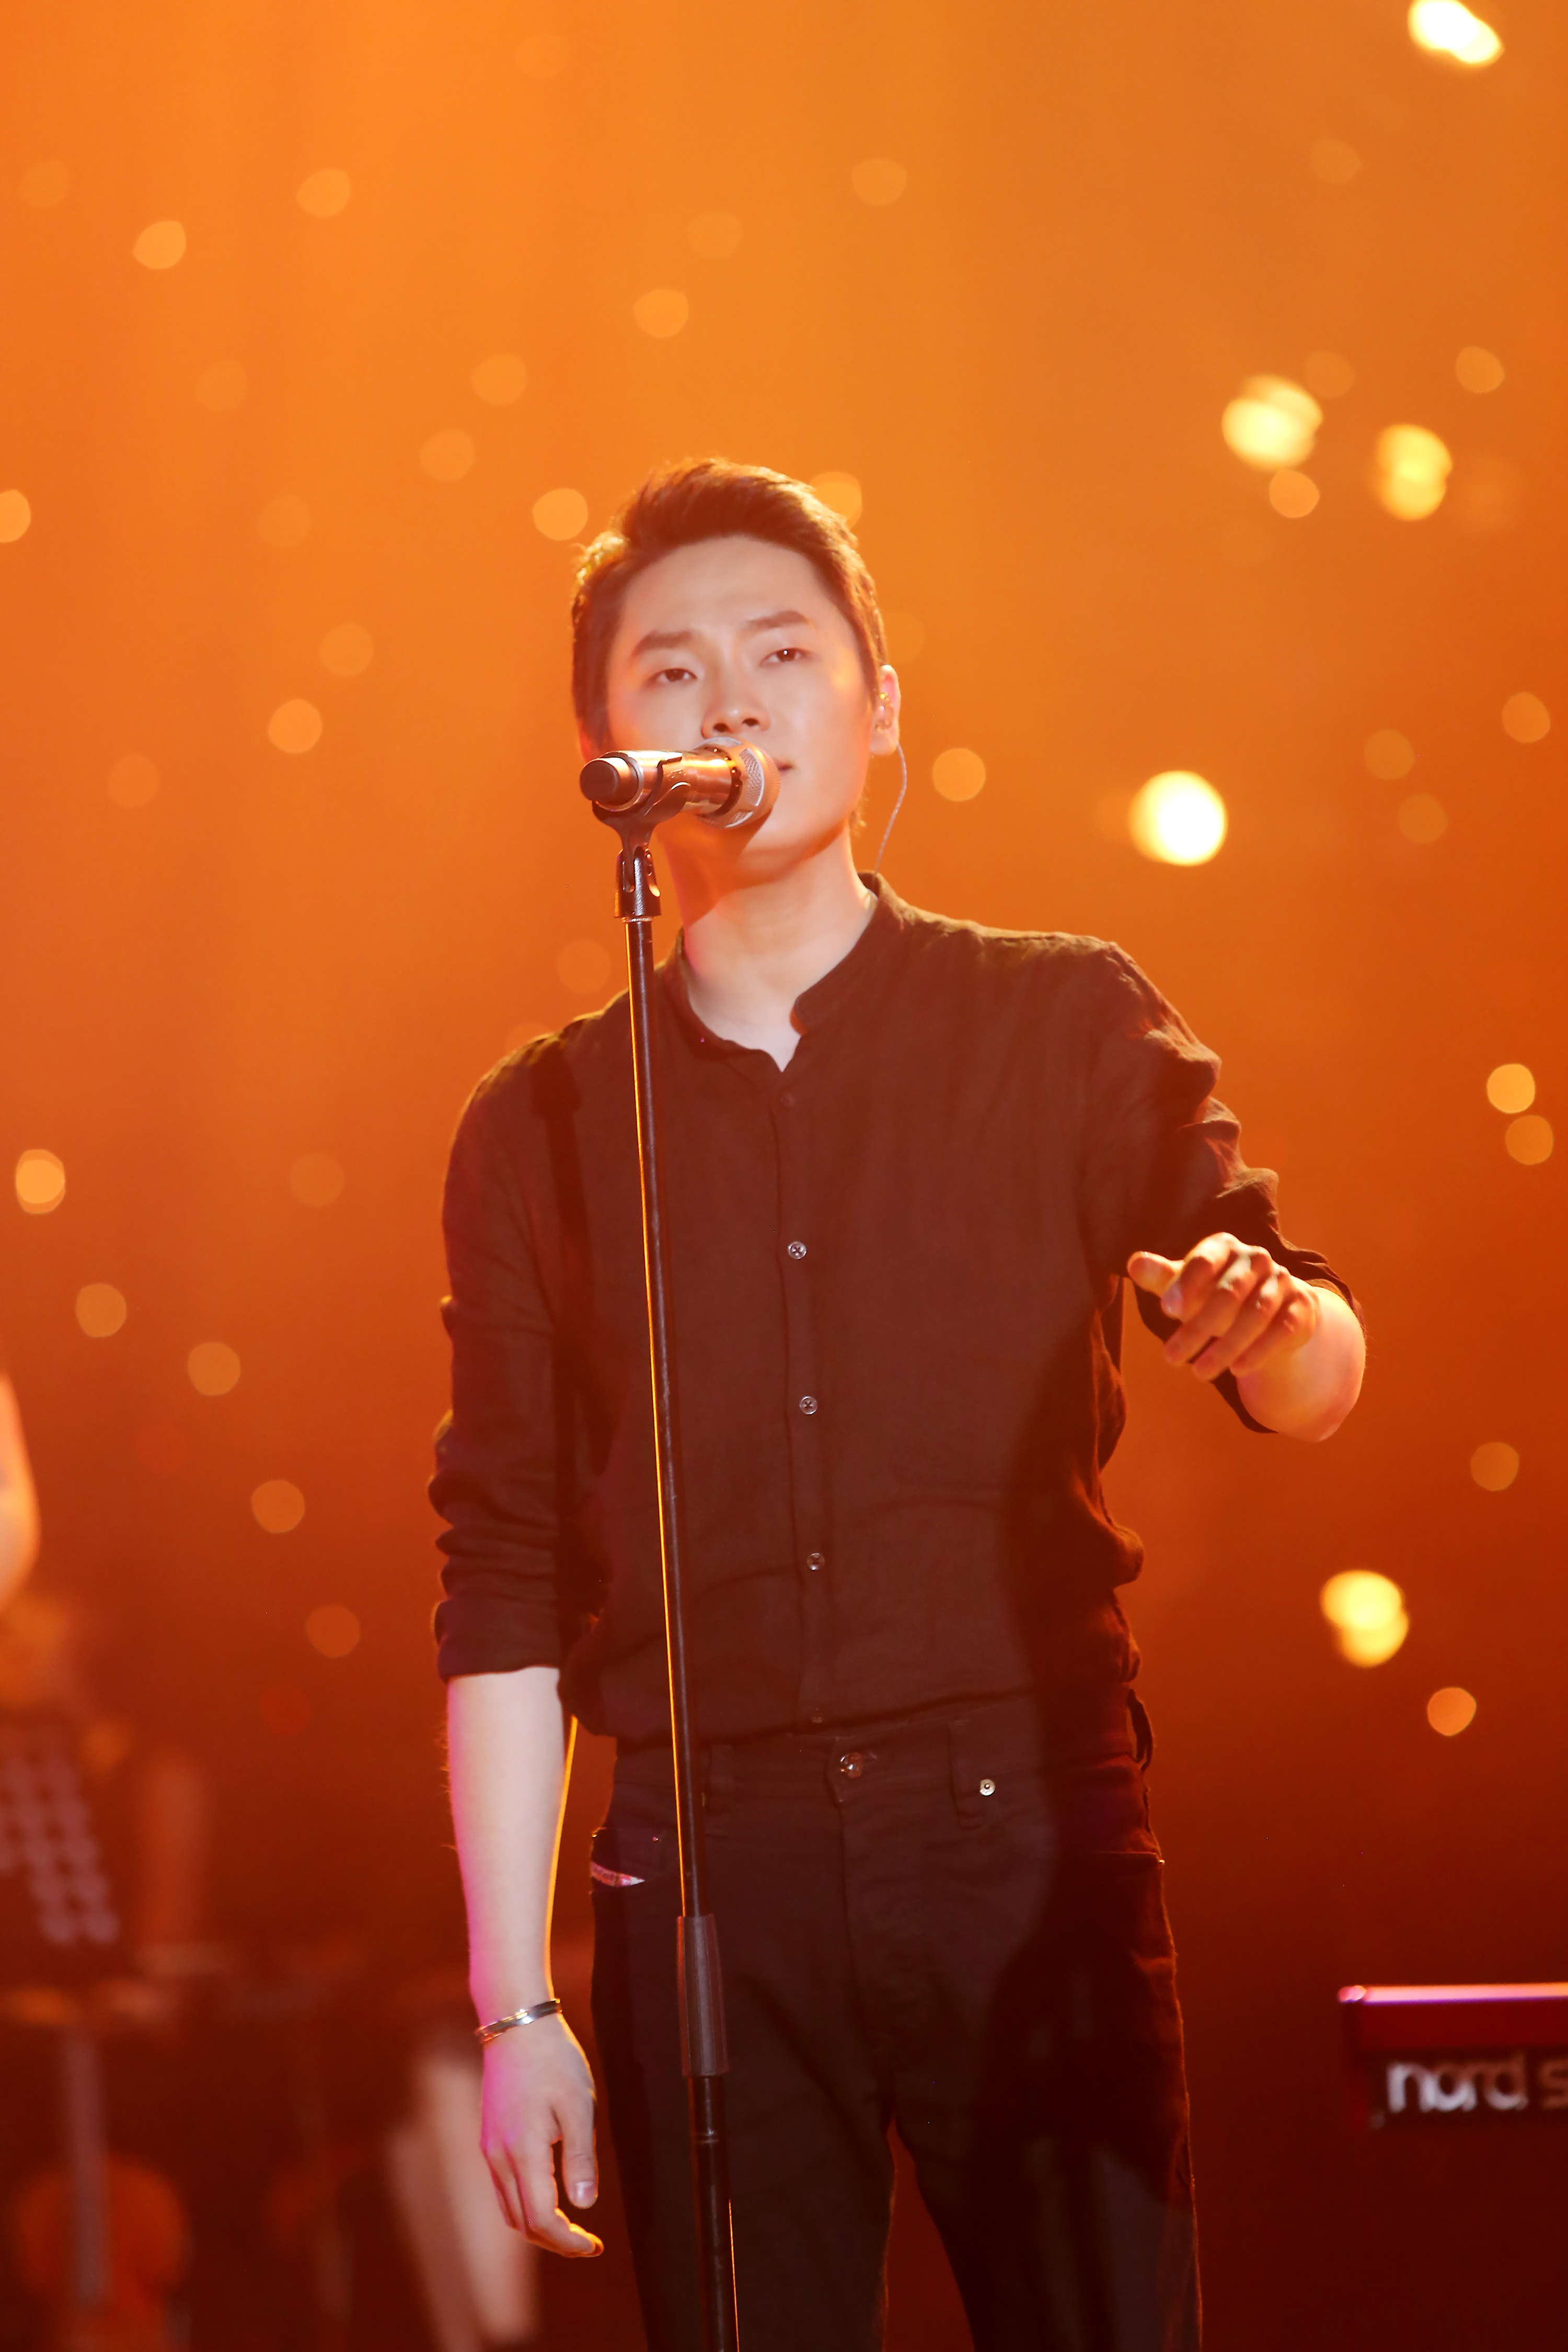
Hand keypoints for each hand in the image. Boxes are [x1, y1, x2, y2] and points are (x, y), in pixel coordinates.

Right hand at [479, 2012, 601, 2256]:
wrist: (516, 2024)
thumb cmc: (553, 2060)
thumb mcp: (578, 2105)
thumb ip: (581, 2158)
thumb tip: (584, 2205)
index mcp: (524, 2151)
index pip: (541, 2219)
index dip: (567, 2242)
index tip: (593, 2246)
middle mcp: (499, 2157)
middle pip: (522, 2224)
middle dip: (555, 2242)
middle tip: (587, 2243)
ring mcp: (490, 2149)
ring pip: (509, 2210)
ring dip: (538, 2227)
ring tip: (571, 2227)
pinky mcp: (489, 2139)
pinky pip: (503, 2189)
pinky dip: (525, 2206)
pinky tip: (549, 2197)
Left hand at [1127, 1233, 1319, 1383]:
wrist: (1271, 1312)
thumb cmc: (1215, 1296)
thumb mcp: (1187, 1288)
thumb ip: (1163, 1278)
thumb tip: (1134, 1263)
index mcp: (1225, 1247)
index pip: (1204, 1261)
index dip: (1185, 1285)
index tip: (1166, 1311)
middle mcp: (1257, 1258)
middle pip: (1228, 1293)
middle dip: (1198, 1328)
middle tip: (1169, 1358)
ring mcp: (1283, 1281)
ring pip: (1255, 1314)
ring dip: (1225, 1347)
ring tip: (1199, 1373)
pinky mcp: (1301, 1307)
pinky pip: (1281, 1330)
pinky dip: (1259, 1351)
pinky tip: (1237, 1370)